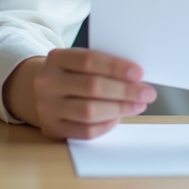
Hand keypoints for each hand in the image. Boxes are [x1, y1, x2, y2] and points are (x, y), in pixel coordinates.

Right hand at [3, 48, 156, 140]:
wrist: (41, 90)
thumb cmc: (71, 73)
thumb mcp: (79, 61)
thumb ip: (102, 65)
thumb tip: (137, 78)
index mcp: (56, 58)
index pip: (89, 60)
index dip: (116, 67)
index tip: (139, 73)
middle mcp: (47, 82)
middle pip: (92, 87)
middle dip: (125, 91)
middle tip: (147, 93)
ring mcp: (47, 108)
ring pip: (89, 111)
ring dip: (119, 109)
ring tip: (137, 105)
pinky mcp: (51, 128)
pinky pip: (85, 131)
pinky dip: (106, 125)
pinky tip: (118, 117)